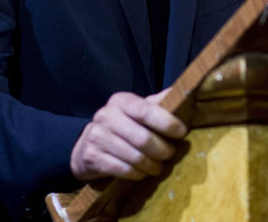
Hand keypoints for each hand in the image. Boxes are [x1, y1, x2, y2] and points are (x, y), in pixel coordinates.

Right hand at [70, 90, 186, 180]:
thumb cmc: (121, 126)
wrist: (86, 146)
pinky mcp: (91, 157)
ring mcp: (97, 136)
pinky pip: (123, 170)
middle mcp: (106, 115)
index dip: (166, 122)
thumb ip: (156, 104)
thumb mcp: (136, 111)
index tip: (181, 132)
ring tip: (159, 166)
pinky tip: (143, 172)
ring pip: (135, 157)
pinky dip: (138, 174)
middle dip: (162, 149)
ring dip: (152, 165)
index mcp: (120, 101)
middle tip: (171, 154)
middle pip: (143, 138)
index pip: (145, 111)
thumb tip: (181, 93)